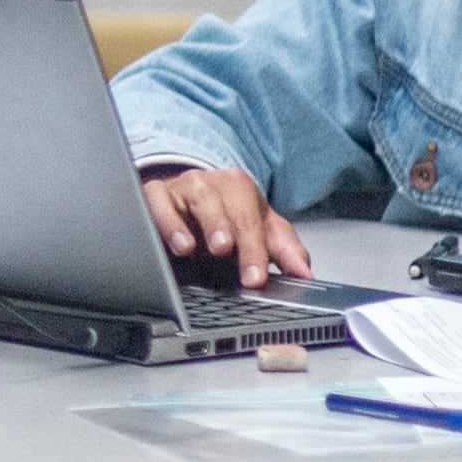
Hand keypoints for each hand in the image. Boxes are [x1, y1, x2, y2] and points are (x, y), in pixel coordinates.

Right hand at [139, 167, 314, 287]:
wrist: (183, 199)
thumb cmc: (223, 217)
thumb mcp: (257, 230)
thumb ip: (284, 251)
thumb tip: (305, 273)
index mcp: (241, 189)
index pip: (254, 218)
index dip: (257, 249)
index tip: (256, 278)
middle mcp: (214, 183)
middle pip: (231, 204)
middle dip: (239, 237)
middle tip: (239, 265)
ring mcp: (185, 187)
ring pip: (199, 196)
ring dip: (208, 223)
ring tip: (213, 249)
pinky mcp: (157, 194)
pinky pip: (158, 201)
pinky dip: (167, 222)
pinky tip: (179, 245)